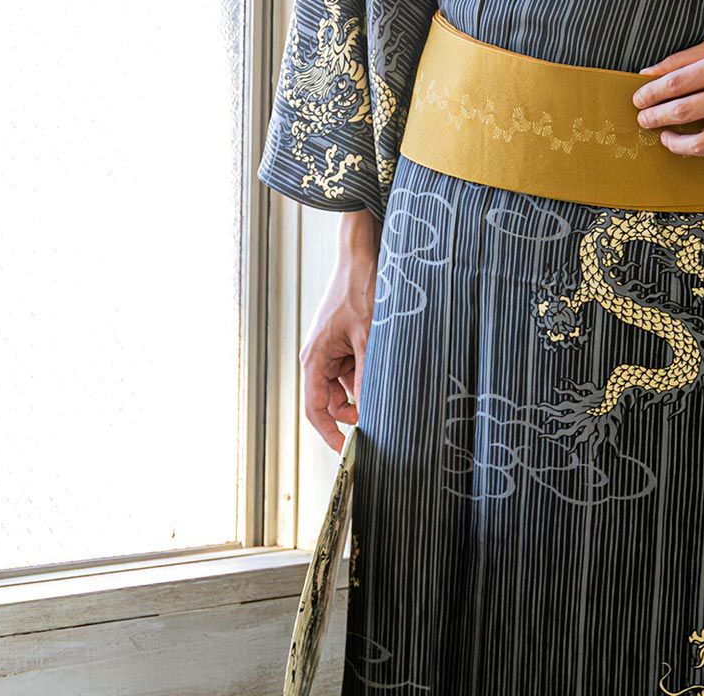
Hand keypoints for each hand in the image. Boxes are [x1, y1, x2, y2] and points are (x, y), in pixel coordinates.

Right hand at [300, 210, 379, 451]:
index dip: (330, 433)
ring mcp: (333, 349)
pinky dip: (369, 372)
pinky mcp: (346, 341)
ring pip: (347, 385)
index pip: (315, 409)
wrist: (363, 254)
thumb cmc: (359, 288)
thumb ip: (366, 375)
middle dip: (353, 411)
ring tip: (389, 385)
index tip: (349, 450)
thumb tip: (369, 411)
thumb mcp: (368, 336)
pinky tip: (387, 368)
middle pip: (331, 400)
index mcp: (314, 358)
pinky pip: (355, 367)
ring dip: (365, 389)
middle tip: (380, 420)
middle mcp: (319, 356)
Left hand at [631, 22, 703, 158]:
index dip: (651, 94)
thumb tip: (650, 71)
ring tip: (667, 139)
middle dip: (656, 118)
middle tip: (644, 120)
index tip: (639, 99)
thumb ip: (686, 58)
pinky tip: (700, 142)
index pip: (676, 83)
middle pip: (684, 112)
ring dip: (677, 144)